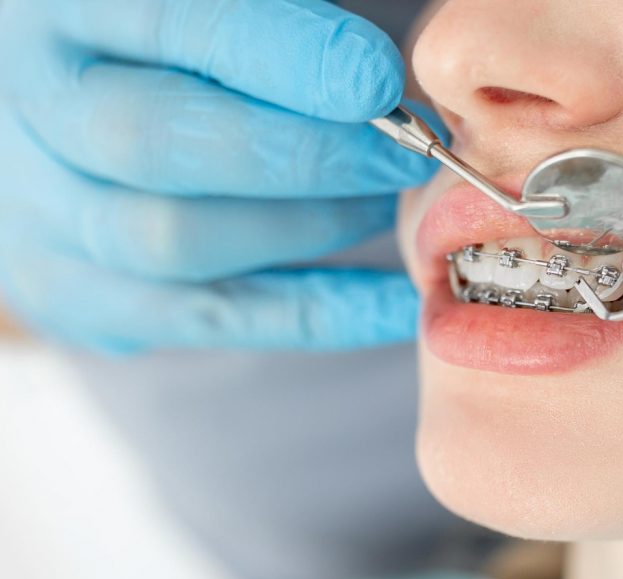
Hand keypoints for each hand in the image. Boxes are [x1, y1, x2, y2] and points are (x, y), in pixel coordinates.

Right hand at [0, 0, 438, 351]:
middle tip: (402, 154)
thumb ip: (266, 26)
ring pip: (171, 241)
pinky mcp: (76, 293)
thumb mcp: (206, 11)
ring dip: (307, 225)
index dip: (279, 56)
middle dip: (302, 155)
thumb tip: (369, 80)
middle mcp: (29, 114)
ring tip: (386, 201)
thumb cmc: (168, 54)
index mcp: (56, 13)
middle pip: (151, 144)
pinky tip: (392, 300)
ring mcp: (41, 216)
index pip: (163, 23)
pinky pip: (207, 319)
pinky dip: (316, 315)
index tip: (376, 79)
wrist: (76, 124)